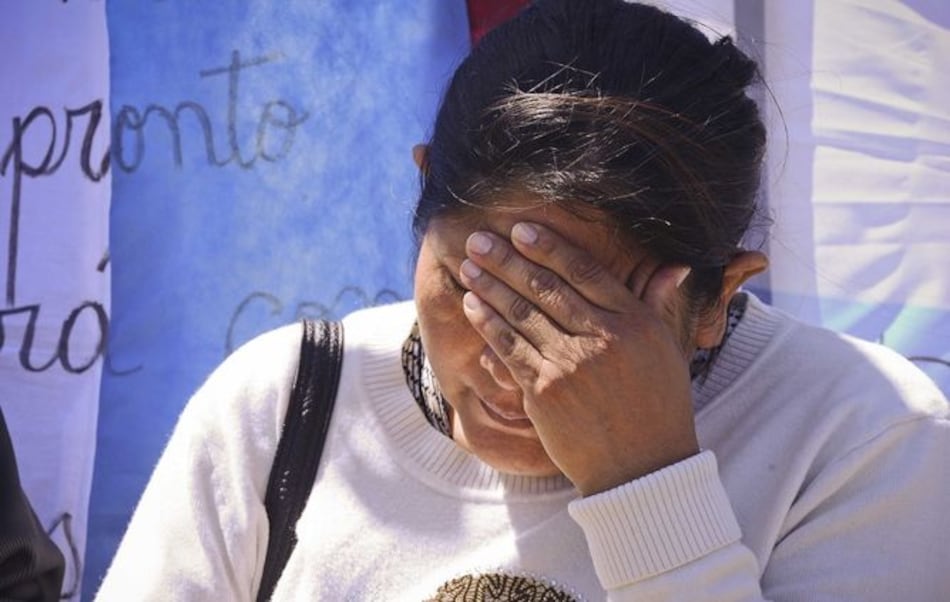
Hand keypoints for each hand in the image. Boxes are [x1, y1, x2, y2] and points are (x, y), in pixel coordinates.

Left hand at [458, 221, 699, 495]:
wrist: (642, 469)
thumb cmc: (658, 408)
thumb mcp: (668, 351)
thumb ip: (657, 306)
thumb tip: (675, 266)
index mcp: (634, 322)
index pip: (585, 272)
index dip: (549, 247)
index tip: (522, 229)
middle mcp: (602, 338)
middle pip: (546, 287)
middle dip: (507, 259)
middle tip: (479, 240)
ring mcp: (571, 364)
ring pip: (522, 314)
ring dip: (490, 285)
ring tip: (469, 265)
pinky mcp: (545, 391)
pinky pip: (510, 347)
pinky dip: (488, 323)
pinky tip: (472, 304)